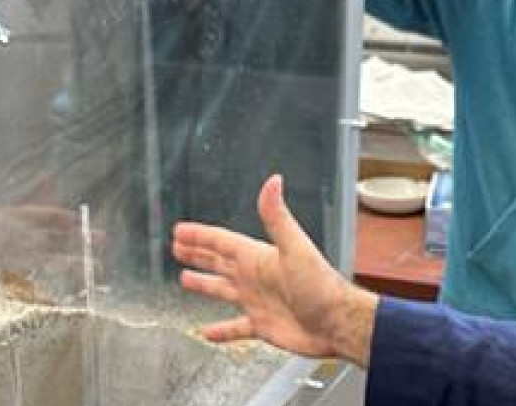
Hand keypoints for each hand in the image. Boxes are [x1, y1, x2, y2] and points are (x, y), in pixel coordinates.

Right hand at [172, 175, 377, 365]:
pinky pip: (236, 327)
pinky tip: (207, 332)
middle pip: (219, 262)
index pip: (222, 241)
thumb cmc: (321, 285)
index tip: (180, 230)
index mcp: (258, 257)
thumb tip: (272, 182)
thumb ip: (278, 217)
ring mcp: (258, 301)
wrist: (337, 322)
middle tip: (178, 247)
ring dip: (205, 285)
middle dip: (198, 254)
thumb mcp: (295, 247)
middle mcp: (255, 277)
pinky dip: (221, 330)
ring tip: (185, 280)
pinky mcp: (263, 326)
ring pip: (223, 290)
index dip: (200, 235)